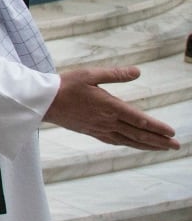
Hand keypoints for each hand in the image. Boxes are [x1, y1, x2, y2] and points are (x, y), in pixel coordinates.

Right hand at [43, 66, 178, 150]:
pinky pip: (115, 141)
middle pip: (138, 134)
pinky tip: (133, 145)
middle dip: (158, 141)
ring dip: (147, 146)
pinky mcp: (91, 132)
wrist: (43, 102)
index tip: (171, 132)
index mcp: (109, 106)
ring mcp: (99, 129)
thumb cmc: (65, 85)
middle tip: (176, 146)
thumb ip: (115, 74)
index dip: (157, 127)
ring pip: (128, 141)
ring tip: (161, 149)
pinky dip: (128, 145)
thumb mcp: (90, 74)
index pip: (139, 120)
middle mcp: (107, 121)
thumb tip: (137, 71)